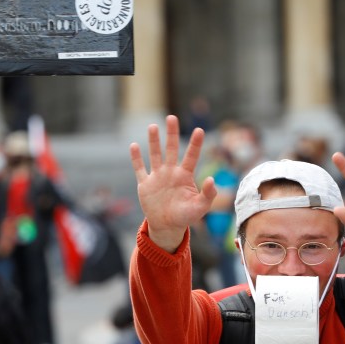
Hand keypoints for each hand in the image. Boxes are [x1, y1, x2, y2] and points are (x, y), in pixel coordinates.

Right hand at [129, 115, 216, 251]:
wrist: (167, 226)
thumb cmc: (186, 216)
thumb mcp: (200, 207)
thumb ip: (207, 194)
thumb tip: (211, 179)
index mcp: (185, 176)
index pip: (191, 156)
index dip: (195, 143)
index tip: (199, 130)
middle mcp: (170, 172)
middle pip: (171, 149)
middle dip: (171, 134)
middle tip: (172, 117)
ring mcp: (157, 176)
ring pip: (155, 155)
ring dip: (153, 141)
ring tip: (153, 126)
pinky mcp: (145, 184)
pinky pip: (139, 169)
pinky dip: (136, 158)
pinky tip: (134, 146)